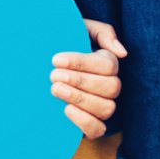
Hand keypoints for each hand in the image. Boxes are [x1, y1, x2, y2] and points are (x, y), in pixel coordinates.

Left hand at [53, 19, 125, 138]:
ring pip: (106, 108)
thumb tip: (122, 53)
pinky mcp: (90, 124)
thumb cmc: (62, 42)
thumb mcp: (80, 29)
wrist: (37, 61)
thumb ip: (102, 33)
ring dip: (80, 98)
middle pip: (110, 87)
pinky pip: (98, 129)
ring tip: (55, 89)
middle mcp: (109, 86)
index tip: (55, 60)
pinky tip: (66, 109)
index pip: (107, 65)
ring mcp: (101, 106)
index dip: (81, 63)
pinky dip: (84, 121)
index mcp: (108, 63)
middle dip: (79, 81)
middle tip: (53, 75)